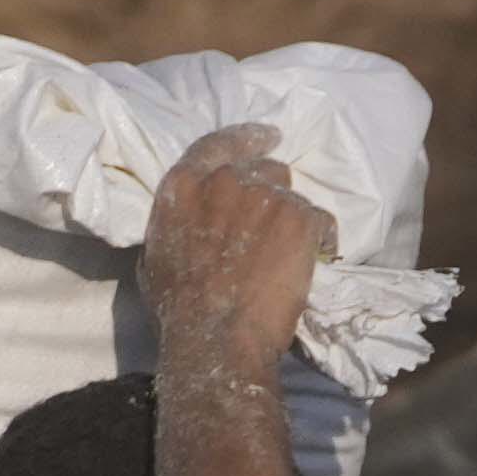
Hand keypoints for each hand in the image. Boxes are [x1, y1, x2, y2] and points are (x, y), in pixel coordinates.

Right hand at [130, 122, 332, 405]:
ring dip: (291, 216)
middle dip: (269, 191)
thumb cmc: (178, 308)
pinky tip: (314, 261)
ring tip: (288, 251)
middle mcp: (225, 180)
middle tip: (271, 223)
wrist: (216, 337)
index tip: (268, 138)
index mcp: (184, 185)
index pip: (218, 143)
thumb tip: (190, 221)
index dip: (246, 139)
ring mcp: (265, 197)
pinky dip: (320, 239)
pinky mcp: (299, 219)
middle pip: (263, 168)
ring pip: (292, 193)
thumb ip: (177, 223)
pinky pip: (319, 219)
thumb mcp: (157, 256)